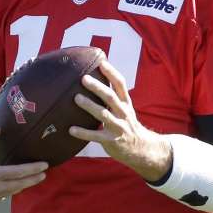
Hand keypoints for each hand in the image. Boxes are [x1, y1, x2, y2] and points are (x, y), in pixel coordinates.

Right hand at [0, 125, 47, 206]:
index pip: (19, 172)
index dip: (33, 168)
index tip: (45, 165)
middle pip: (20, 184)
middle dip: (33, 179)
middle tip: (44, 175)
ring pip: (12, 192)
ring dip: (24, 186)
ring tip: (31, 181)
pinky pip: (4, 196)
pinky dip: (12, 191)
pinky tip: (11, 189)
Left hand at [69, 60, 171, 181]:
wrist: (141, 149)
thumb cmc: (127, 125)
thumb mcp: (125, 109)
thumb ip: (113, 97)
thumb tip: (96, 79)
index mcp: (126, 103)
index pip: (120, 85)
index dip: (112, 73)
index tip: (102, 63)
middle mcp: (123, 113)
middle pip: (110, 97)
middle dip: (97, 87)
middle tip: (84, 78)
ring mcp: (118, 127)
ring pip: (103, 114)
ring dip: (90, 106)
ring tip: (76, 98)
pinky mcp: (111, 141)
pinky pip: (96, 136)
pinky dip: (83, 133)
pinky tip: (71, 130)